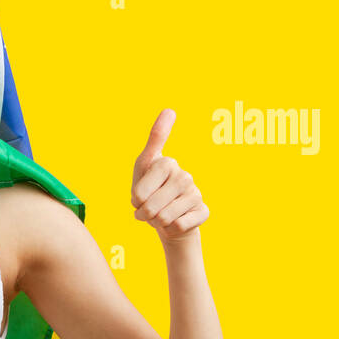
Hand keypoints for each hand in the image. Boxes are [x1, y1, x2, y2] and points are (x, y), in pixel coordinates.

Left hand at [131, 109, 208, 243]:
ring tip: (159, 215)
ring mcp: (195, 193)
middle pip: (150, 206)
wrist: (167, 219)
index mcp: (167, 163)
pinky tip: (175, 222)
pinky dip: (170, 229)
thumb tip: (170, 109)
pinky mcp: (203, 211)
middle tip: (147, 211)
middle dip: (143, 214)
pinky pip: (178, 226)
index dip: (135, 199)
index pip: (141, 189)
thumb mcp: (143, 167)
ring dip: (156, 222)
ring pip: (164, 218)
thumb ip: (155, 139)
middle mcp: (184, 175)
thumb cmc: (150, 191)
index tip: (140, 194)